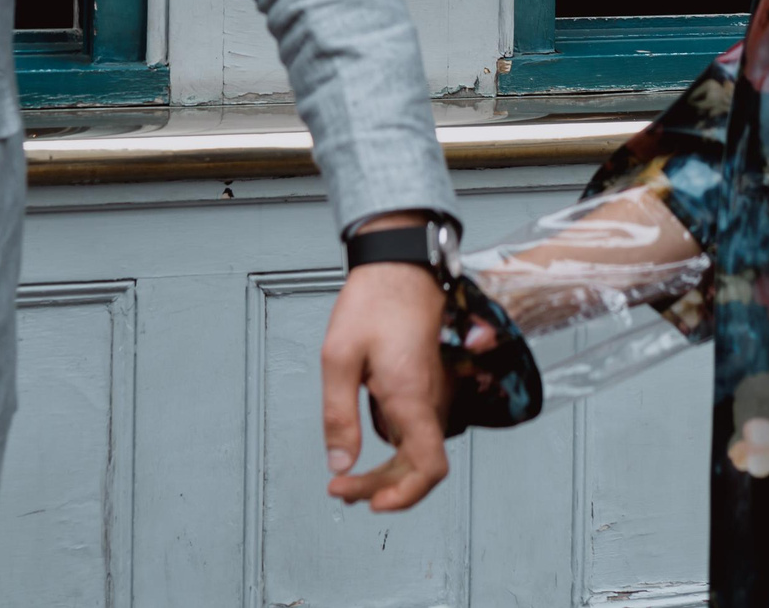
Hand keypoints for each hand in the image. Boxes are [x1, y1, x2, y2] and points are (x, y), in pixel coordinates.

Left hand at [321, 253, 450, 511]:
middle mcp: (429, 401)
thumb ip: (338, 416)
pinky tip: (364, 448)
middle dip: (381, 489)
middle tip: (339, 490)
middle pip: (420, 468)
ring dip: (388, 474)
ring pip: (417, 452)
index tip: (369, 503)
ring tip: (346, 480)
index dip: (405, 496)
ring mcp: (430, 395)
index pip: (429, 468)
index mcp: (411, 397)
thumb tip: (340, 464)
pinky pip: (414, 433)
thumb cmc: (372, 302)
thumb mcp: (338, 358)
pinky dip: (393, 452)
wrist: (398, 265)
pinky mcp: (423, 388)